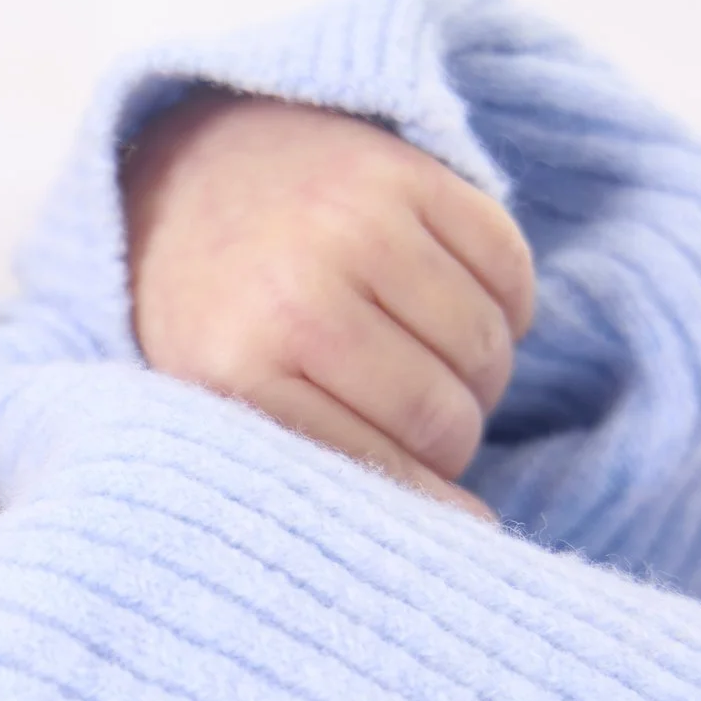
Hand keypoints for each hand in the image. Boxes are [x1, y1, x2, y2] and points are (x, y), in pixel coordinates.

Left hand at [123, 92, 536, 506]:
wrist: (192, 175)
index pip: (381, 470)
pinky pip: (508, 267)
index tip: (437, 498)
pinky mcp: (405, 172)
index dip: (425, 496)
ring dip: (480, 373)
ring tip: (436, 367)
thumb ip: (321, 466)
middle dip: (451, 436)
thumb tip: (477, 527)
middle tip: (423, 423)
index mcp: (238, 371)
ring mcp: (355, 225)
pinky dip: (506, 303)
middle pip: (443, 414)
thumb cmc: (219, 312)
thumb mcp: (226, 400)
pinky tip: (461, 308)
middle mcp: (297, 295)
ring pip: (483, 345)